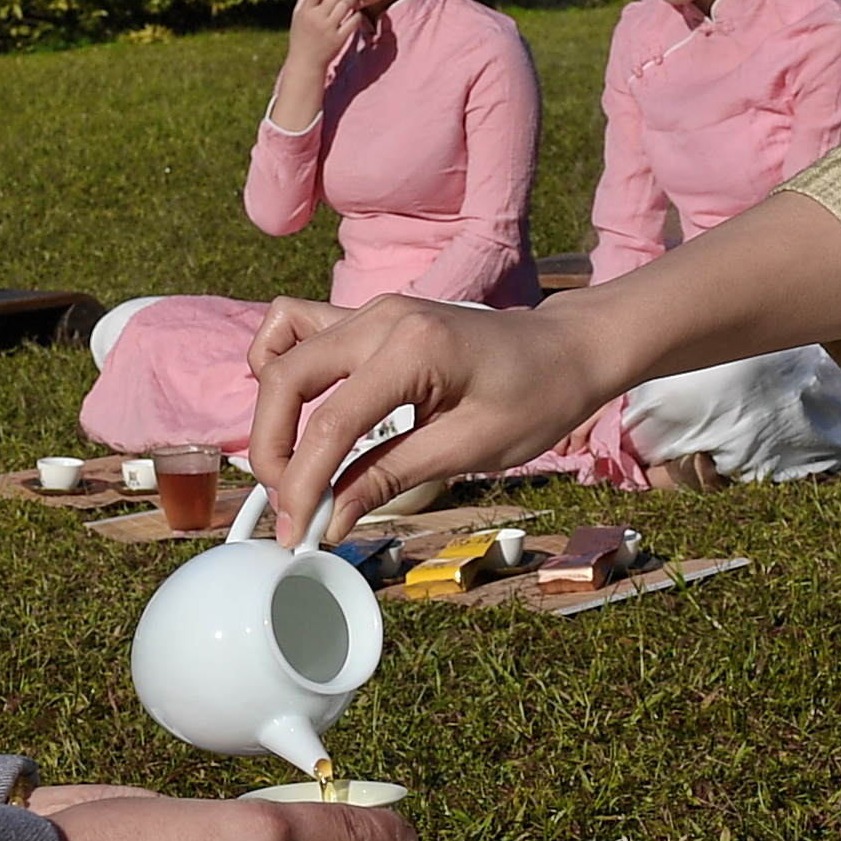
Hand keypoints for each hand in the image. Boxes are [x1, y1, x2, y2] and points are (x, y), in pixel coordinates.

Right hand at [247, 294, 602, 537]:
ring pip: (280, 348)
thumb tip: (329, 517)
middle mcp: (382, 317)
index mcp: (414, 348)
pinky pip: (299, 330)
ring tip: (291, 464)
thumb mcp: (468, 449)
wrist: (568, 350)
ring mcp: (372, 310)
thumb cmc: (536, 396)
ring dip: (272, 411)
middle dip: (272, 449)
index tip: (297, 530)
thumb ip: (389, 477)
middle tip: (288, 506)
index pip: (331, 424)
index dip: (304, 485)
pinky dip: (282, 370)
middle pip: (285, 378)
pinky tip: (300, 414)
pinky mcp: (371, 317)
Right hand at [285, 0, 372, 47]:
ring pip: (346, 5)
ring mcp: (329, 29)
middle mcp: (317, 18)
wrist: (306, 63)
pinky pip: (353, 21)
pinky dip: (357, 14)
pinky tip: (356, 12)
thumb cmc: (301, 36)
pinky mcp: (339, 39)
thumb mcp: (298, 16)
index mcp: (305, 11)